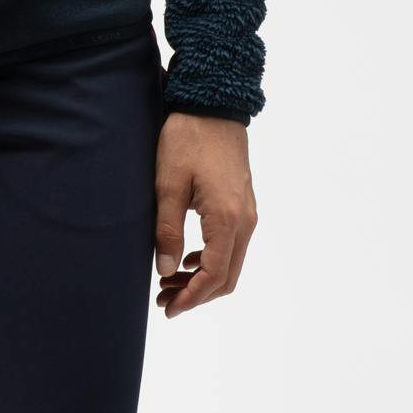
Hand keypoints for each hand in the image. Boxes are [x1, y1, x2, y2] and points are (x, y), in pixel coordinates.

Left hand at [153, 112, 254, 317]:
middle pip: (227, 277)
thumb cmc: (188, 139)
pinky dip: (212, 261)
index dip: (191, 298)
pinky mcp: (243, 205)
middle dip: (197, 295)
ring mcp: (248, 213)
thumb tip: (167, 271)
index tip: (168, 307)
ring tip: (170, 282)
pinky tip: (188, 258)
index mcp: (227, 218)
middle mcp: (245, 220)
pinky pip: (233, 246)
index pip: (214, 275)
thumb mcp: (168, 184)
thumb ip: (167, 231)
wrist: (214, 105)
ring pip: (231, 263)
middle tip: (164, 300)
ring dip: (203, 279)